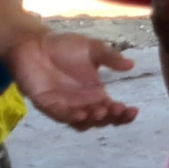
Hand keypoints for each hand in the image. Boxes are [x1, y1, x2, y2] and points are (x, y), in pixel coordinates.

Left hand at [6, 31, 138, 130]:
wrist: (34, 44)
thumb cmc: (64, 46)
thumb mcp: (92, 48)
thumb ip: (110, 57)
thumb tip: (131, 65)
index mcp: (96, 93)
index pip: (113, 109)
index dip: (124, 114)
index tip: (134, 110)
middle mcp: (83, 104)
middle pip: (101, 120)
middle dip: (112, 118)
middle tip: (118, 109)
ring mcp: (66, 107)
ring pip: (83, 123)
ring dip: (92, 120)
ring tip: (101, 112)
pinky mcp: (48, 105)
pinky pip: (61, 116)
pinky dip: (71, 117)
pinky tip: (80, 114)